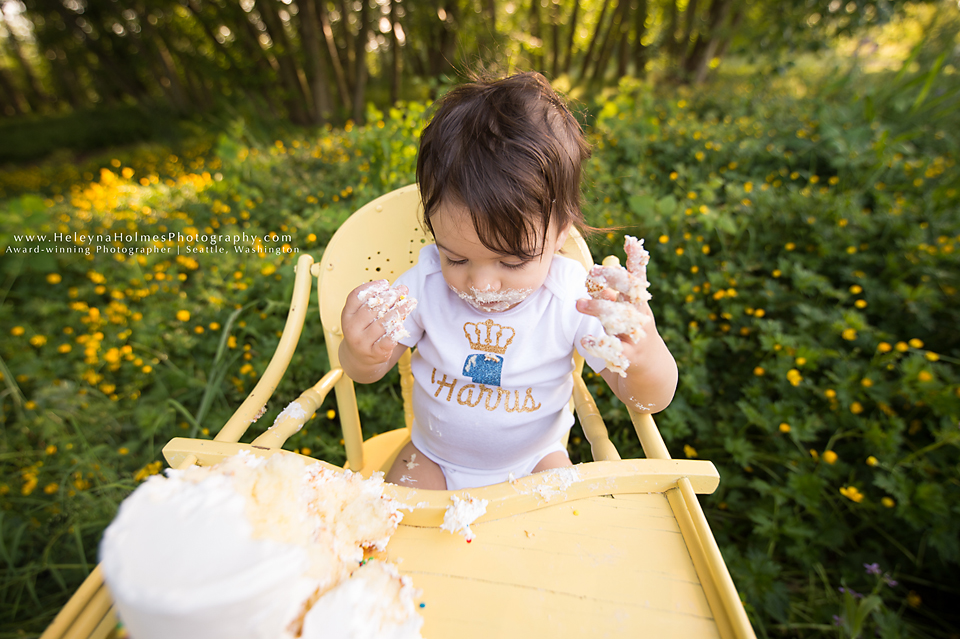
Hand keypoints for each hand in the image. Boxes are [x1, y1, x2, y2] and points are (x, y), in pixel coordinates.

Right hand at [339, 280, 415, 379]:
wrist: (359, 360)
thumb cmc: (364, 331)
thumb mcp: (362, 317)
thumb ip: (376, 303)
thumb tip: (400, 290)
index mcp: (347, 315)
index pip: (356, 297)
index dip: (371, 288)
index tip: (386, 283)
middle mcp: (351, 329)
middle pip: (371, 309)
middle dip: (389, 297)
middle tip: (402, 290)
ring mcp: (362, 343)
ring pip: (382, 324)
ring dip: (398, 311)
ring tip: (410, 302)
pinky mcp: (374, 354)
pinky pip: (386, 342)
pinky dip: (395, 333)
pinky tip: (403, 325)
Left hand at [577, 237, 652, 375]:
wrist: (653, 376)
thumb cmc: (633, 340)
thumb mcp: (626, 317)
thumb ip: (613, 297)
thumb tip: (598, 273)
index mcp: (639, 305)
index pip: (638, 278)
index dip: (636, 260)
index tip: (630, 242)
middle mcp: (641, 318)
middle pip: (630, 293)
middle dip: (613, 280)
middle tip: (592, 273)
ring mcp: (638, 338)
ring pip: (620, 318)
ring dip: (599, 308)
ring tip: (579, 303)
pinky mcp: (630, 358)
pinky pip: (613, 350)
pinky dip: (598, 344)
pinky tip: (585, 340)